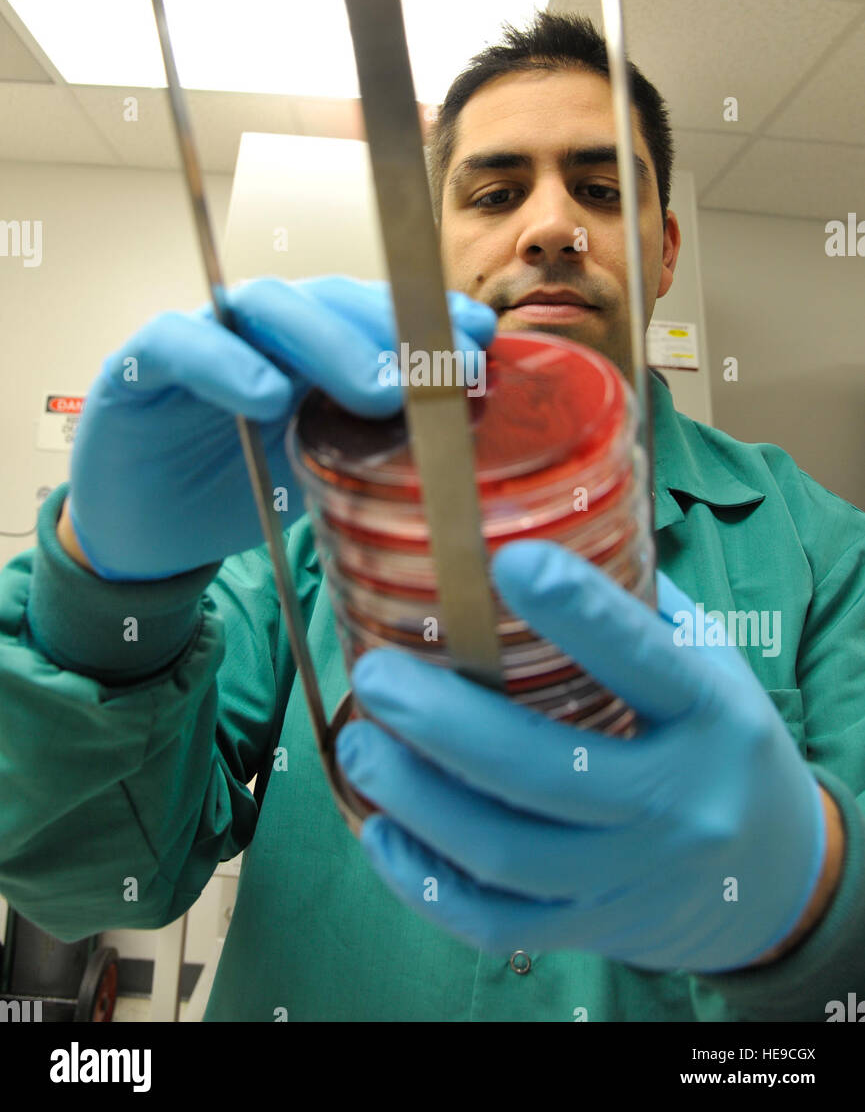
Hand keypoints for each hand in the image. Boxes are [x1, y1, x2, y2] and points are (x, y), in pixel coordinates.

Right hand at [67, 276, 495, 580]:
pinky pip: (181, 341)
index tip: (482, 339)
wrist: (152, 542)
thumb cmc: (243, 494)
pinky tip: (268, 398)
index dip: (428, 317)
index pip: (372, 312)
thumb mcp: (326, 473)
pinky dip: (226, 363)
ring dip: (327, 341)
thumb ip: (375, 443)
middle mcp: (262, 331)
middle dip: (390, 330)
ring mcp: (202, 338)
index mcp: (311, 348)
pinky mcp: (139, 365)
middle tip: (440, 376)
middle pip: (328, 298)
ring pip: (265, 306)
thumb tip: (464, 434)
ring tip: (374, 394)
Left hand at [335, 538, 826, 973]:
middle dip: (446, 724)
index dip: (580, 611)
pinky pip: (495, 922)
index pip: (645, 658)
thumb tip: (529, 528)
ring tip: (360, 745)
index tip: (508, 562)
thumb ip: (634, 604)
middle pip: (548, 771)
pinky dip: (425, 881)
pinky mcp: (594, 926)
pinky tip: (382, 832)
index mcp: (712, 715)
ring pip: (506, 853)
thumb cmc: (718, 740)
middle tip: (376, 676)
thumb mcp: (708, 662)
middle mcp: (678, 802)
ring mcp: (633, 875)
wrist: (772, 878)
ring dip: (416, 799)